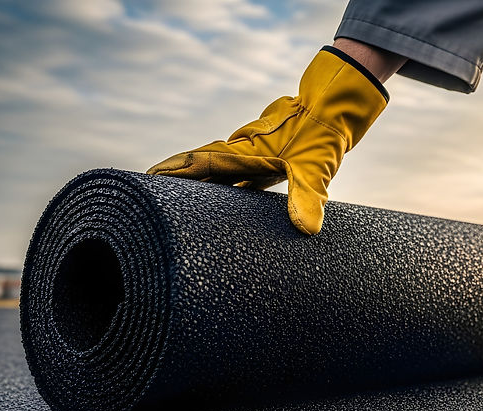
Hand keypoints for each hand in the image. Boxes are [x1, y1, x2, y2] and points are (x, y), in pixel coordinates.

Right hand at [147, 46, 388, 234]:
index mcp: (247, 152)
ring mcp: (254, 154)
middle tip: (148, 194)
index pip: (201, 162)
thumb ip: (308, 197)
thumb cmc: (323, 134)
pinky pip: (236, 173)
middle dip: (176, 178)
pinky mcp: (267, 159)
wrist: (334, 108)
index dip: (173, 171)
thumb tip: (307, 230)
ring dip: (198, 183)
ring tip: (176, 202)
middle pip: (202, 165)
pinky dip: (223, 185)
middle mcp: (244, 152)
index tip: (147, 178)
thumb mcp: (316, 168)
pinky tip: (221, 198)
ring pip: (217, 169)